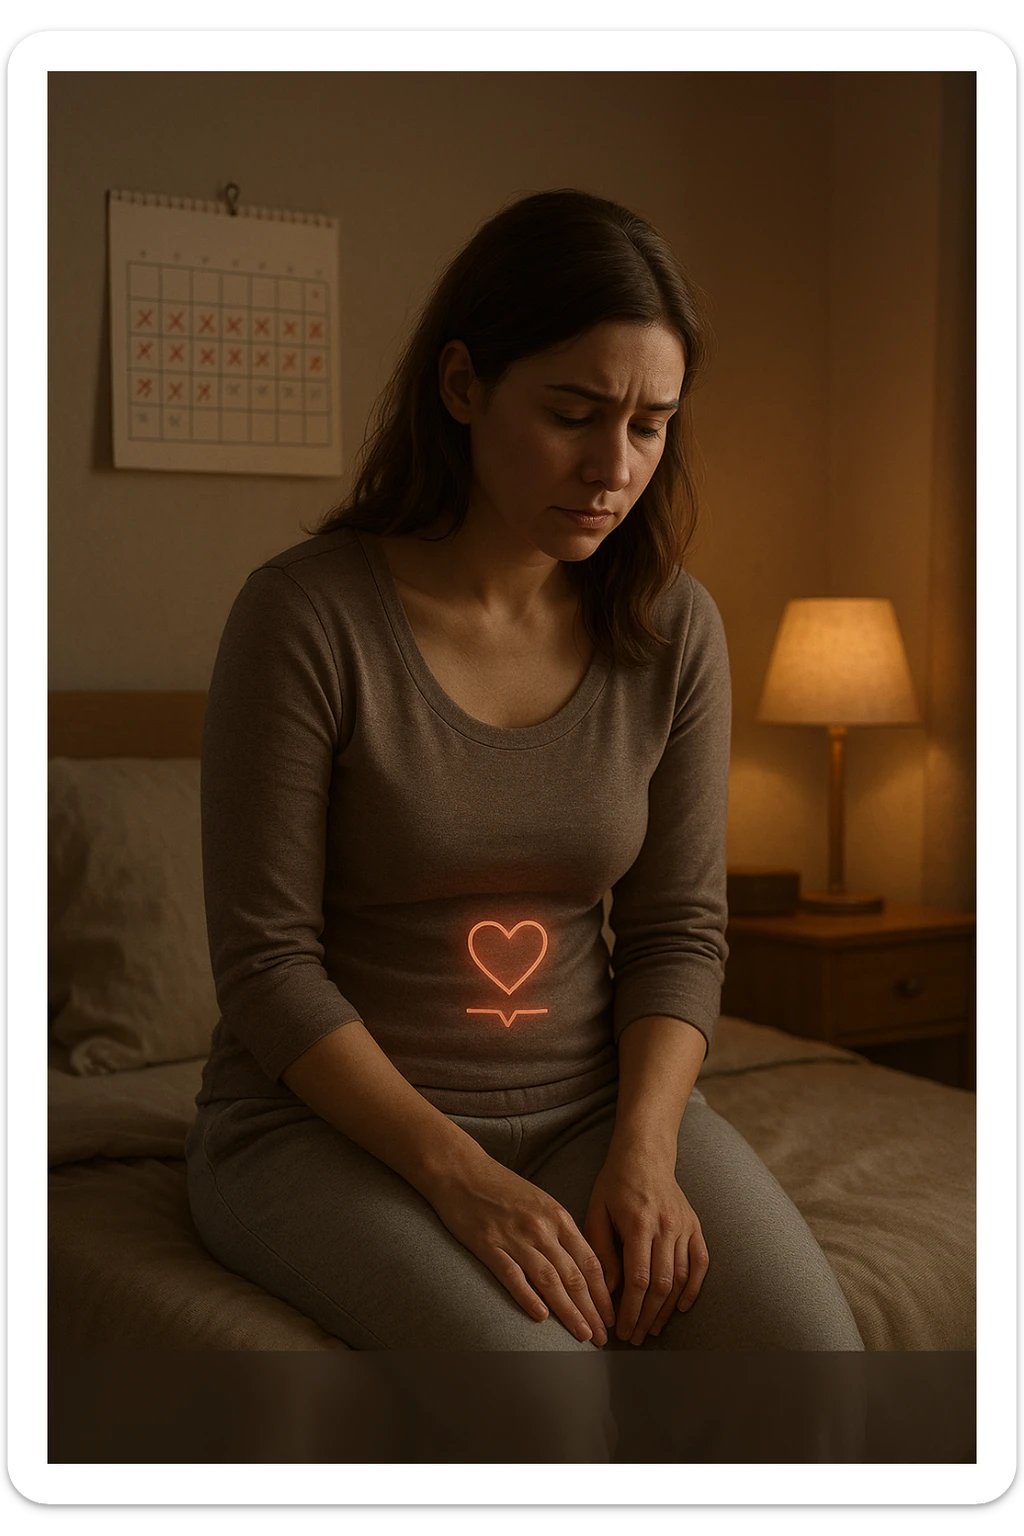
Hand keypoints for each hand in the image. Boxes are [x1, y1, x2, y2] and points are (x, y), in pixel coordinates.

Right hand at [428, 1153, 616, 1345]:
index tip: (610, 1316)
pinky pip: (512, 1275)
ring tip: (582, 1334)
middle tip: (603, 1338)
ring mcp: (514, 1236)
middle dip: (591, 1310)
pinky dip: (528, 1297)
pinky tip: (541, 1317)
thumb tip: (580, 1267)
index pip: (589, 1261)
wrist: (461, 1170)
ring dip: (568, 1311)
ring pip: (549, 1280)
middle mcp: (541, 1227)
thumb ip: (559, 1231)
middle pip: (573, 1275)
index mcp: (557, 1216)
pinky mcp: (487, 1244)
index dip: (603, 1292)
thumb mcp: (539, 1201)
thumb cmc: (501, 1187)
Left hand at [583, 1147, 707, 1345]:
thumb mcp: (596, 1212)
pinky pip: (700, 1263)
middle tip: (635, 1337)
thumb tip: (608, 1291)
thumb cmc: (614, 1184)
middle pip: (661, 1284)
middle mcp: (666, 1227)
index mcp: (639, 1223)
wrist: (645, 1155)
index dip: (631, 1310)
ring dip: (667, 1309)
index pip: (639, 1279)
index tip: (621, 1330)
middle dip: (647, 1316)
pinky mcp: (695, 1226)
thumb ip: (602, 1251)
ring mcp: (684, 1227)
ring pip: (681, 1278)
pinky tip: (681, 1307)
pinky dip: (693, 1288)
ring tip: (652, 1329)